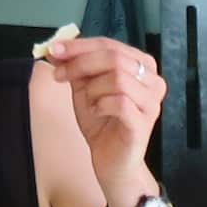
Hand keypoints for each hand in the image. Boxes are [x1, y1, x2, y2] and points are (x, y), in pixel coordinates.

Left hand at [48, 37, 166, 197]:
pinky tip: (96, 112)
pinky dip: (100, 105)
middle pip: (115, 57)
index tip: (54, 49)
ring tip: (87, 102)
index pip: (110, 45)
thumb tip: (56, 49)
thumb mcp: (85, 89)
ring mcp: (151, 102)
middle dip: (80, 63)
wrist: (112, 161)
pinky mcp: (144, 123)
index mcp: (141, 66)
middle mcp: (152, 81)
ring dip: (92, 88)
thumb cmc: (102, 122)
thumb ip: (75, 68)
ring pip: (118, 78)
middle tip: (58, 74)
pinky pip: (120, 103)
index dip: (79, 45)